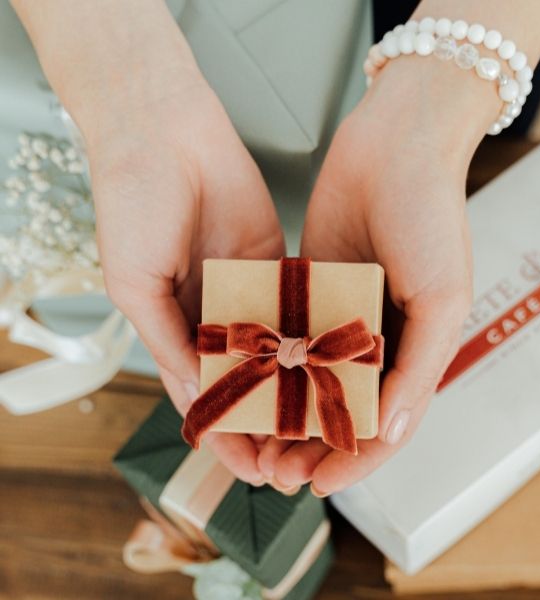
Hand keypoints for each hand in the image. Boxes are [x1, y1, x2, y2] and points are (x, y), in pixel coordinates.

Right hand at [80, 58, 283, 485]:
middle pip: (247, 383)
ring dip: (295, 390)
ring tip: (320, 427)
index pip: (203, 395)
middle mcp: (216, 317)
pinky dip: (313, 340)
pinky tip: (334, 371)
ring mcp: (249, 292)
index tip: (250, 469)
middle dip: (267, 421)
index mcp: (175, 327)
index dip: (224, 433)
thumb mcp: (134, 282)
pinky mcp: (279, 264)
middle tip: (295, 460)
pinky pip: (299, 308)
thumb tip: (195, 394)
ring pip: (278, 354)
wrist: (165, 135)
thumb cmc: (133, 204)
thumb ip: (167, 339)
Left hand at [257, 56, 499, 493]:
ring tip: (256, 442)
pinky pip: (288, 336)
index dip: (354, 459)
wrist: (396, 146)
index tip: (319, 484)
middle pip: (341, 408)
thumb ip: (418, 367)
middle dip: (311, 445)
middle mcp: (374, 339)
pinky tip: (247, 388)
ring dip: (286, 414)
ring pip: (309, 380)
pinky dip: (272, 366)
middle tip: (278, 473)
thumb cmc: (430, 216)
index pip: (383, 422)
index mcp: (413, 348)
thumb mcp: (442, 296)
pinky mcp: (308, 288)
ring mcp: (339, 315)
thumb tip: (388, 432)